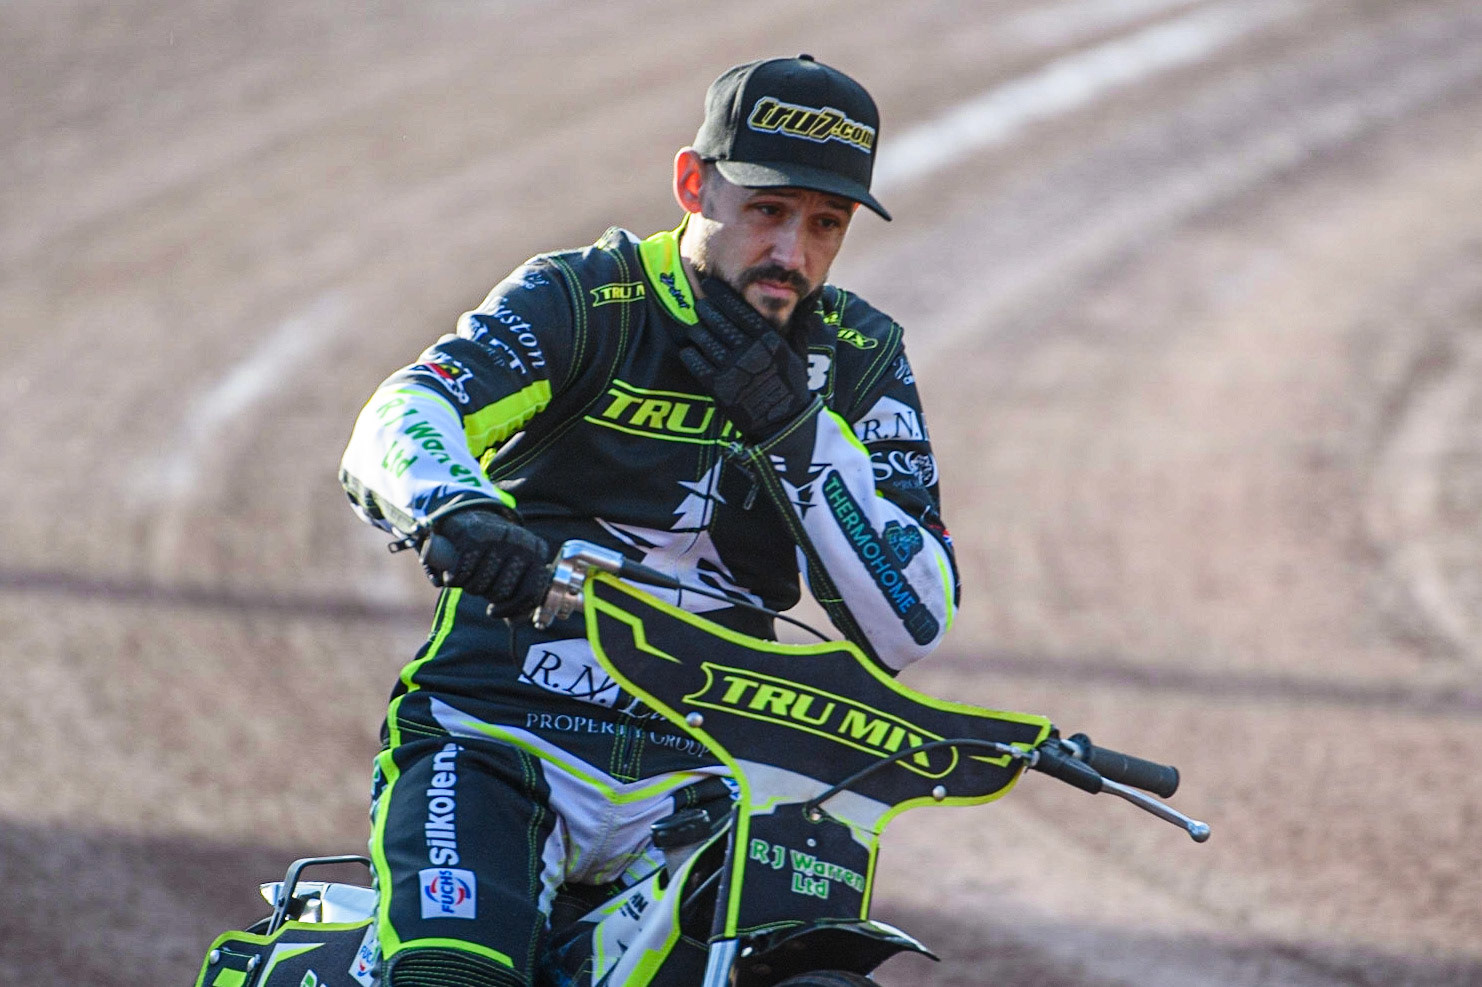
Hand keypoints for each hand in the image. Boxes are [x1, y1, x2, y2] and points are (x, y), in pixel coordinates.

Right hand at [419, 507, 550, 617]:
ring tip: (468, 579)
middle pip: (502, 591)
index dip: (512, 609)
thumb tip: (518, 622)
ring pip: (481, 583)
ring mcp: (497, 536)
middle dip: (487, 595)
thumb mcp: (512, 570)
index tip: (496, 611)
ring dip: (469, 587)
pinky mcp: (472, 534)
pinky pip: (463, 572)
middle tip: (480, 588)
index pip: (530, 592)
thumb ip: (518, 597)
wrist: (468, 515)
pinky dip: (454, 579)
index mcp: (537, 551)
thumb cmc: (493, 552)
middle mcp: (521, 541)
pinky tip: (453, 576)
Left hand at [680, 276, 813, 440]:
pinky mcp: (719, 388)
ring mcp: (733, 369)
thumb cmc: (791, 387)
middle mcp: (750, 351)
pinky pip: (697, 364)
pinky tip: (689, 350)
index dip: (722, 294)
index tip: (711, 285)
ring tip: (696, 327)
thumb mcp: (797, 353)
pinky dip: (690, 355)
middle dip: (706, 310)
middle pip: (718, 320)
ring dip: (697, 331)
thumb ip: (795, 325)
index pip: (739, 308)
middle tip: (701, 305)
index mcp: (769, 340)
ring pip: (705, 340)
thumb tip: (812, 297)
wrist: (783, 425)